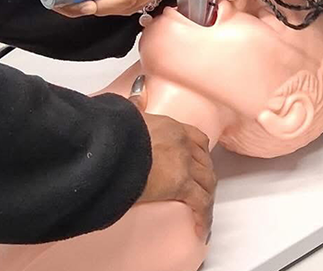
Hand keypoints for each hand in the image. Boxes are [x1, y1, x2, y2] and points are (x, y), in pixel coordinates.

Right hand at [131, 80, 215, 239]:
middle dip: (205, 175)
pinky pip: (200, 203)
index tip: (199, 161)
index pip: (197, 138)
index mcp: (171, 126)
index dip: (200, 152)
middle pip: (205, 161)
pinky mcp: (182, 184)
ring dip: (207, 196)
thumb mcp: (129, 114)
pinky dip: (203, 216)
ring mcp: (185, 162)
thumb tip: (136, 94)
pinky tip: (201, 228)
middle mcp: (183, 142)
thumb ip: (135, 105)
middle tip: (202, 190)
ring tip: (203, 211)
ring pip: (207, 181)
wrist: (115, 147)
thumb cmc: (116, 133)